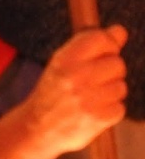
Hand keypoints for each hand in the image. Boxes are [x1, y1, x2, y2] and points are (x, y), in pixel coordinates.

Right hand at [20, 24, 127, 158]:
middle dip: (109, 71)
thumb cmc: (52, 91)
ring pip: (121, 86)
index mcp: (65, 59)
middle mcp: (77, 77)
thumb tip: (120, 30)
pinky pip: (120, 107)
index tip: (102, 52)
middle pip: (118, 64)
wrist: (38, 128)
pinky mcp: (100, 118)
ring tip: (90, 97)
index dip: (107, 45)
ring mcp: (89, 99)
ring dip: (110, 92)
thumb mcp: (63, 64)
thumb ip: (91, 46)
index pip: (101, 39)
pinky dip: (110, 109)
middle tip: (91, 80)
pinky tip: (93, 110)